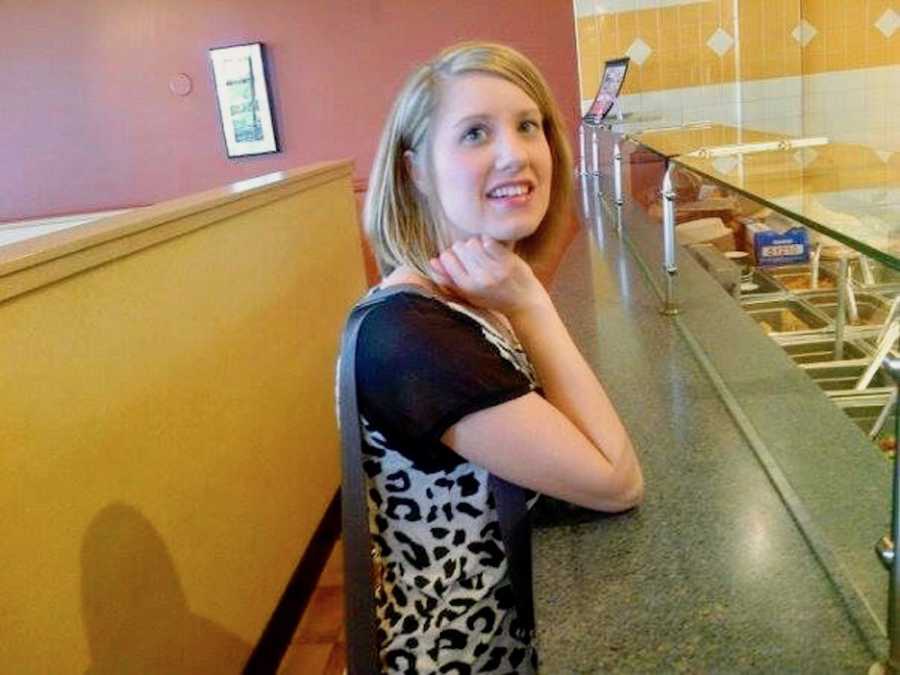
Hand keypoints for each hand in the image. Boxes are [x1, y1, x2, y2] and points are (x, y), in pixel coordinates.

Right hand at [429, 235, 549, 316]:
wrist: (524, 303)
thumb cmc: (493, 298)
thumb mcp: (468, 294)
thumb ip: (447, 280)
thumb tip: (432, 262)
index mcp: (466, 287)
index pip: (446, 258)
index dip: (450, 255)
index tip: (459, 259)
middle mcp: (479, 279)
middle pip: (458, 247)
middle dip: (463, 248)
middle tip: (472, 256)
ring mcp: (494, 270)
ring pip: (472, 242)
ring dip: (476, 243)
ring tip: (481, 252)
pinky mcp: (507, 261)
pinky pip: (489, 241)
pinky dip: (488, 241)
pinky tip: (491, 248)